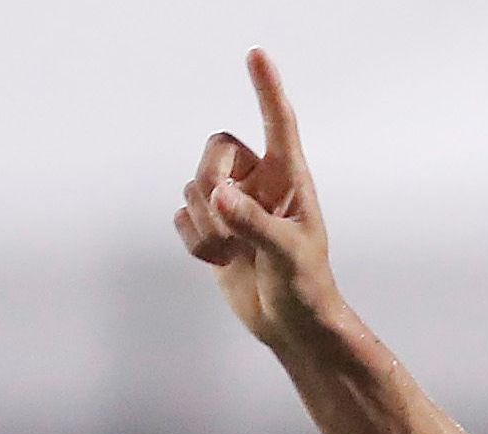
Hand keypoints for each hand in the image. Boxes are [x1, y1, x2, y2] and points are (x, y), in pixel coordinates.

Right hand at [173, 48, 339, 347]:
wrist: (291, 325)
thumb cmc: (306, 286)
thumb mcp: (286, 254)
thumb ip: (253, 222)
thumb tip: (218, 195)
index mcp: (289, 179)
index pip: (278, 124)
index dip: (266, 89)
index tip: (256, 55)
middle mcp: (259, 184)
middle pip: (215, 151)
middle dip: (211, 183)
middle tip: (226, 218)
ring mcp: (233, 206)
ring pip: (193, 187)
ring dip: (206, 226)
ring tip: (234, 253)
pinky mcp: (213, 230)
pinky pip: (182, 217)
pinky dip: (194, 242)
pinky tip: (220, 261)